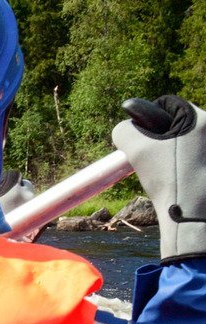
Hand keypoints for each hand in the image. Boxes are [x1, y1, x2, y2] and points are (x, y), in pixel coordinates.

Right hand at [112, 96, 205, 261]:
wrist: (193, 218)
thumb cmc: (168, 181)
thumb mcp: (137, 150)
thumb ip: (125, 131)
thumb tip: (125, 129)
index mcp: (202, 119)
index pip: (169, 105)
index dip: (149, 122)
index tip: (145, 144)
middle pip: (180, 124)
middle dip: (163, 139)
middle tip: (155, 161)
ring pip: (188, 143)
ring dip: (174, 153)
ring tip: (169, 174)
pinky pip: (195, 157)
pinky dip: (185, 165)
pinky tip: (181, 181)